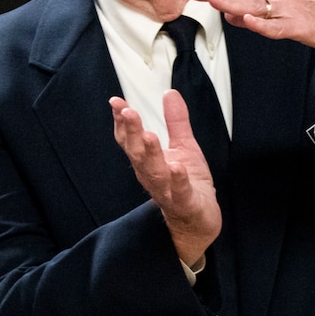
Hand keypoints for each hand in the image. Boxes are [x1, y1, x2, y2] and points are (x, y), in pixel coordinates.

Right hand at [110, 92, 220, 267]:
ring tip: (148, 135)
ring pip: (154, 171)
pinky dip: (177, 179)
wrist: (198, 221)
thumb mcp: (184, 147)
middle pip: (137, 152)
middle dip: (131, 132)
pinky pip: (179, 191)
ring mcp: (166, 190)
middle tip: (128, 112)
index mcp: (147, 161)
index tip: (116, 102)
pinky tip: (177, 167)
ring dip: (149, 154)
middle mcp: (151, 175)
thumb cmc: (188, 183)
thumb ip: (176, 122)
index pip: (129, 139)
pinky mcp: (185, 202)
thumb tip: (170, 93)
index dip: (122, 121)